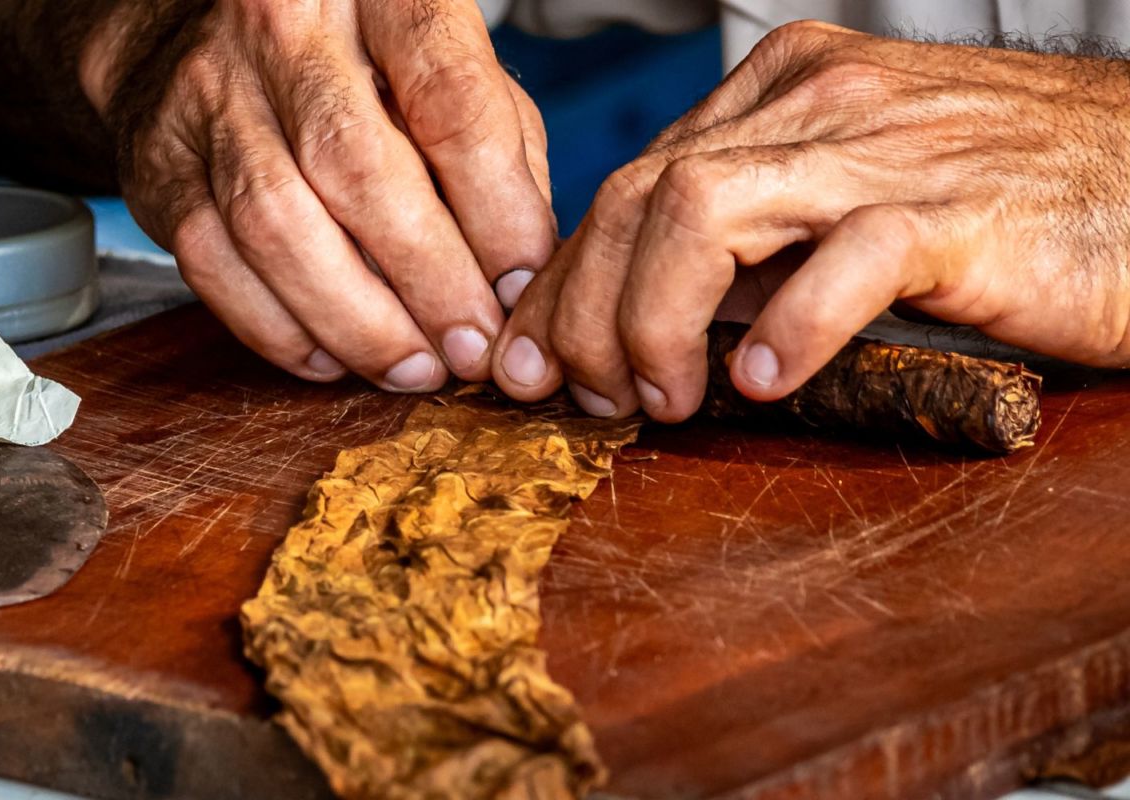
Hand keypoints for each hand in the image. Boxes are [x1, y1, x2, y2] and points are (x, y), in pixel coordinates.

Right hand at [80, 0, 554, 389]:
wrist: (194, 29)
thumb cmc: (356, 61)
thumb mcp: (448, 70)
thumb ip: (498, 151)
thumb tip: (523, 272)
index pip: (450, 101)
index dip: (496, 210)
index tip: (520, 285)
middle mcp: (284, 30)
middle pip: (359, 170)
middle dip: (428, 280)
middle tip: (472, 349)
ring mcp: (209, 96)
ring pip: (280, 228)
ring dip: (357, 322)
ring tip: (414, 368)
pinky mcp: (159, 164)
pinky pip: (215, 265)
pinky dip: (280, 329)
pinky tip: (333, 358)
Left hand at [490, 21, 1129, 420]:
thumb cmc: (996, 205)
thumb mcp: (841, 202)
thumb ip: (748, 240)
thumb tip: (641, 320)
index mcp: (782, 93)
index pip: (630, 183)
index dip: (566, 282)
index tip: (534, 362)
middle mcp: (818, 103)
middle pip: (641, 195)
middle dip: (586, 311)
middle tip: (588, 398)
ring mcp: (886, 149)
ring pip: (705, 212)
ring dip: (656, 321)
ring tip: (667, 401)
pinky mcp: (959, 209)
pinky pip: (848, 256)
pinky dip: (789, 328)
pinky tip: (762, 384)